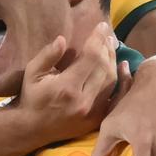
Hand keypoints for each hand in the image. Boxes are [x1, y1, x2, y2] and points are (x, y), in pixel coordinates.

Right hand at [17, 22, 118, 145]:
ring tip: (111, 46)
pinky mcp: (97, 119)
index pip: (90, 57)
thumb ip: (47, 56)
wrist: (31, 129)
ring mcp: (93, 112)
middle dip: (107, 48)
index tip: (101, 26)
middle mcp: (83, 100)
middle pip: (104, 68)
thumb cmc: (31, 97)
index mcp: (66, 87)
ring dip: (114, 61)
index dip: (97, 39)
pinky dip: (123, 83)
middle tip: (106, 34)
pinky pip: (116, 98)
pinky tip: (124, 68)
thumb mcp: (31, 73)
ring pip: (112, 81)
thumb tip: (62, 40)